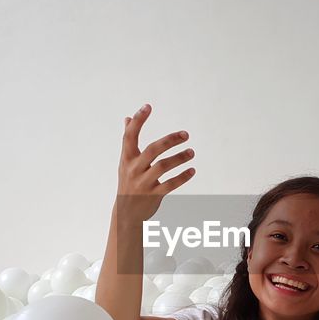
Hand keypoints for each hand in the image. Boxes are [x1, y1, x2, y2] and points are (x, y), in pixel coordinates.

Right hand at [116, 103, 195, 223]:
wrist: (126, 213)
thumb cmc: (128, 181)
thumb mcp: (125, 162)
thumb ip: (128, 141)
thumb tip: (127, 118)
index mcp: (126, 158)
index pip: (130, 135)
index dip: (138, 120)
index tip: (148, 106)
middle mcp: (134, 169)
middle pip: (152, 150)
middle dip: (170, 140)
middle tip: (186, 134)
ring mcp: (143, 183)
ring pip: (163, 167)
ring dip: (179, 158)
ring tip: (191, 152)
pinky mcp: (153, 195)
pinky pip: (170, 184)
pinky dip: (182, 177)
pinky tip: (192, 170)